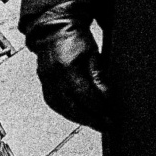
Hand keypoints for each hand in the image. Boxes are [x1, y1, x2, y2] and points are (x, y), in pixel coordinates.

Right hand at [28, 9, 108, 131]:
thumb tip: (106, 97)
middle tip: (107, 126)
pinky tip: (81, 116)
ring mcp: (46, 82)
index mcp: (66, 68)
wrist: (54, 29)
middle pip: (74, 107)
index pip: (85, 95)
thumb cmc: (75, 38)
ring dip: (81, 119)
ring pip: (64, 109)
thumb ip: (98, 76)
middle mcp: (53, 77)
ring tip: (96, 123)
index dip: (99, 107)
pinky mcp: (44, 85)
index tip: (111, 114)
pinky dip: (70, 113)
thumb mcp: (93, 54)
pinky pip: (56, 105)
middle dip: (92, 119)